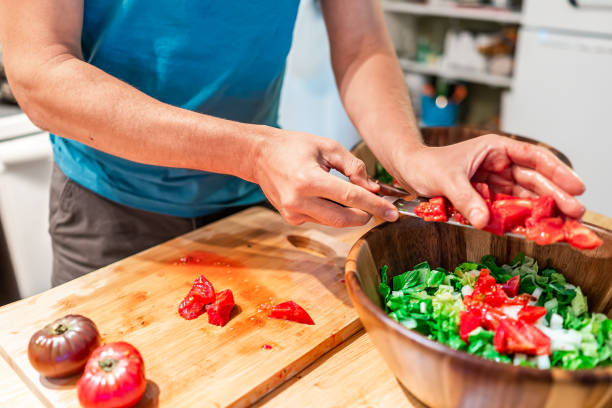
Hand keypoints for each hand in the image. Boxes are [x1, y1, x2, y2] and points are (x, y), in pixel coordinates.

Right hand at [253, 129, 398, 226]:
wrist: (259, 156)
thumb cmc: (294, 147)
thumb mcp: (327, 147)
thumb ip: (353, 167)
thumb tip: (373, 188)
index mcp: (309, 180)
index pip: (350, 197)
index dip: (375, 205)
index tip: (393, 212)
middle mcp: (299, 201)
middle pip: (344, 218)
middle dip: (365, 214)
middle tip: (379, 206)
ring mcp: (293, 213)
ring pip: (334, 222)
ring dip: (350, 213)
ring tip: (355, 197)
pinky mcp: (291, 219)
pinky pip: (321, 219)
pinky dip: (332, 211)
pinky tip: (327, 196)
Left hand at [393, 134, 584, 228]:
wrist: (409, 172)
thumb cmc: (426, 166)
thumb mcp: (446, 179)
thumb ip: (466, 199)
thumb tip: (484, 221)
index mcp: (495, 149)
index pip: (533, 157)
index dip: (557, 171)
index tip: (575, 186)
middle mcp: (498, 164)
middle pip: (534, 180)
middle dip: (556, 195)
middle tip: (576, 213)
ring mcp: (493, 182)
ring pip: (524, 196)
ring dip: (542, 210)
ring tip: (563, 225)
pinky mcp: (486, 198)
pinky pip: (507, 208)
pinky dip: (520, 218)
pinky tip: (535, 228)